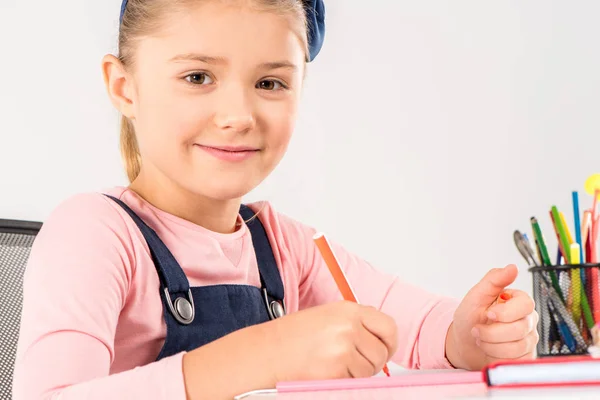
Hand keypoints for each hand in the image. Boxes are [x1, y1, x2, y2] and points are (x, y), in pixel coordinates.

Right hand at [268, 301, 397, 381]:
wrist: (266, 352)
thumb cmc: (293, 336)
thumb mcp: (327, 317)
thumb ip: (355, 323)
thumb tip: (382, 338)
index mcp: (348, 310)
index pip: (389, 327)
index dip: (389, 342)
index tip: (383, 349)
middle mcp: (349, 326)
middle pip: (382, 353)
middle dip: (372, 362)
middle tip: (353, 363)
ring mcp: (343, 349)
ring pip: (370, 371)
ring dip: (356, 373)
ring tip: (332, 364)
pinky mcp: (336, 370)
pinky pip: (354, 382)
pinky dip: (344, 381)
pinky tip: (325, 372)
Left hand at [445, 264, 538, 369]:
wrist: (463, 342)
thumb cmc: (470, 317)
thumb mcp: (477, 295)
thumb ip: (494, 280)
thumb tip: (513, 267)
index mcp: (518, 301)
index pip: (526, 304)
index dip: (506, 312)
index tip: (488, 313)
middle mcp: (528, 319)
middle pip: (520, 328)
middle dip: (491, 332)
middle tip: (476, 329)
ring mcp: (528, 339)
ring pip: (518, 347)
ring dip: (491, 345)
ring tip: (480, 338)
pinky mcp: (525, 357)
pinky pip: (516, 360)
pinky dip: (496, 356)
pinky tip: (489, 350)